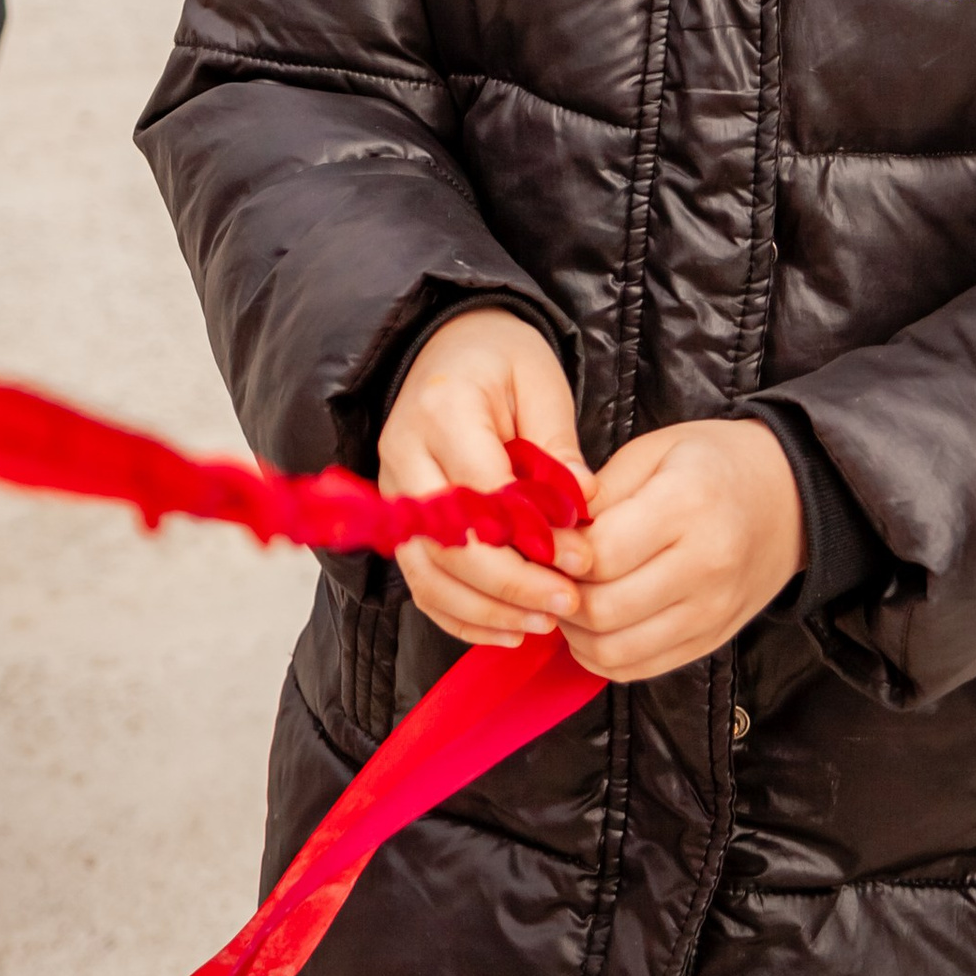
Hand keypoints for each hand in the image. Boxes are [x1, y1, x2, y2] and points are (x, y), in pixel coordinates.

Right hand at [379, 309, 591, 647]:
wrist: (452, 346)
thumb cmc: (503, 362)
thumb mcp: (541, 383)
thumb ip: (558, 445)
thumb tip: (583, 504)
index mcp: (442, 409)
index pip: (481, 491)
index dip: (531, 534)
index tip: (580, 559)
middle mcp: (404, 455)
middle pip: (449, 544)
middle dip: (512, 584)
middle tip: (568, 603)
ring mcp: (392, 492)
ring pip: (430, 575)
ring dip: (488, 610)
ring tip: (544, 624)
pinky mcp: (397, 522)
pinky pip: (422, 584)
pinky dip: (462, 616)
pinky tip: (508, 629)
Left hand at [560, 418, 804, 684]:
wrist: (790, 498)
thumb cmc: (715, 464)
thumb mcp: (655, 449)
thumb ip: (600, 492)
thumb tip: (551, 535)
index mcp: (689, 503)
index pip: (603, 555)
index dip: (560, 555)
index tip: (547, 543)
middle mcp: (706, 565)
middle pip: (604, 610)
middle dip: (561, 597)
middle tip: (551, 574)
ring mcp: (711, 612)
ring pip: (615, 651)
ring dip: (575, 633)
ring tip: (569, 599)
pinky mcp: (710, 642)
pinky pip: (638, 669)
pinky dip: (602, 656)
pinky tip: (595, 625)